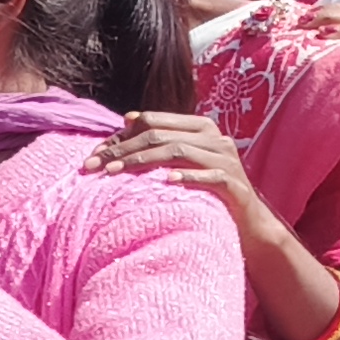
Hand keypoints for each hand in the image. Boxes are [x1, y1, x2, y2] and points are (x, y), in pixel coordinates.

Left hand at [88, 109, 263, 225]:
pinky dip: (187, 177)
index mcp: (200, 127)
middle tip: (92, 166)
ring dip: (142, 162)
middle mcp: (215, 138)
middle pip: (160, 136)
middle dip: (122, 150)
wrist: (247, 220)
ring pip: (178, 151)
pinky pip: (210, 176)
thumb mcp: (183, 162)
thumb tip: (127, 118)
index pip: (153, 121)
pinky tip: (167, 181)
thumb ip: (160, 142)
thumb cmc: (207, 189)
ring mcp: (226, 160)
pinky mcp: (235, 184)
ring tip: (115, 172)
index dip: (121, 136)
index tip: (94, 154)